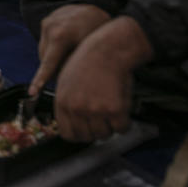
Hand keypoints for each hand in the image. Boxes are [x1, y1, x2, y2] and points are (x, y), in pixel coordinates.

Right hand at [29, 4, 110, 96]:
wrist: (93, 5)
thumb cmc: (97, 28)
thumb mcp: (90, 48)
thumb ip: (76, 64)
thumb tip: (66, 82)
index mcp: (60, 36)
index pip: (48, 64)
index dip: (40, 80)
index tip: (32, 92)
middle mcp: (49, 29)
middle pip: (46, 60)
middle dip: (55, 68)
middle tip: (72, 69)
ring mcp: (45, 25)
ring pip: (44, 53)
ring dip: (53, 59)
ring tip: (70, 53)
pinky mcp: (44, 23)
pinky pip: (45, 44)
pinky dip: (53, 50)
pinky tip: (66, 46)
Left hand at [53, 17, 151, 140]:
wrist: (107, 49)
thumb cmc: (88, 62)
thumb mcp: (65, 80)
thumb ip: (66, 102)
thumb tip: (71, 123)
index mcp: (62, 102)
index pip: (67, 134)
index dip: (80, 134)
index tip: (87, 130)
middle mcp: (76, 108)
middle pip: (87, 137)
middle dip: (96, 131)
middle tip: (103, 119)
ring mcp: (95, 110)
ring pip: (105, 135)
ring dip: (111, 126)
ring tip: (111, 110)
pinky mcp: (114, 109)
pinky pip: (122, 129)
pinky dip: (125, 123)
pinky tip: (123, 110)